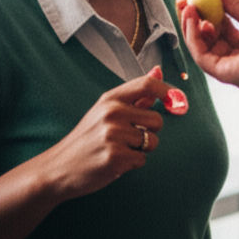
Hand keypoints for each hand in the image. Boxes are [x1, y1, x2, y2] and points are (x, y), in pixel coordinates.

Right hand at [40, 67, 182, 200]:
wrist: (59, 168)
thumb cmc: (87, 138)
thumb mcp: (106, 111)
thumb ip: (135, 95)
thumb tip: (158, 71)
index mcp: (110, 98)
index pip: (147, 84)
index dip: (169, 91)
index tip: (179, 102)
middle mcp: (112, 112)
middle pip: (157, 120)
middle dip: (150, 132)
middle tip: (128, 138)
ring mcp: (113, 135)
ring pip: (152, 141)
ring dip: (142, 149)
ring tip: (120, 149)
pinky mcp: (115, 157)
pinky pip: (142, 159)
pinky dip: (133, 163)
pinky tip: (115, 162)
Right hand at [180, 0, 238, 100]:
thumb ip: (237, 5)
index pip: (219, 27)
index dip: (206, 12)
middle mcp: (233, 57)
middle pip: (206, 37)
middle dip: (193, 19)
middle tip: (184, 1)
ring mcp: (226, 65)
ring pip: (199, 46)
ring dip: (190, 25)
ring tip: (188, 6)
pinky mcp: (221, 72)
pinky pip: (200, 54)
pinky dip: (194, 35)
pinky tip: (194, 19)